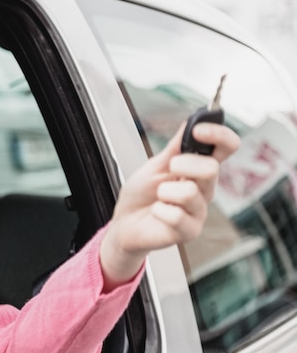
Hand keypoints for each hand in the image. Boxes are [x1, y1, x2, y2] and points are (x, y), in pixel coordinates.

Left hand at [99, 122, 240, 290]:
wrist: (125, 223)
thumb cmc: (141, 195)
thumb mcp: (155, 164)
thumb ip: (175, 146)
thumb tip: (192, 121)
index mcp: (199, 169)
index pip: (226, 147)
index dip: (219, 135)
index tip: (198, 130)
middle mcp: (205, 189)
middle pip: (211, 168)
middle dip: (183, 165)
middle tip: (168, 170)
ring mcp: (199, 211)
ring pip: (190, 192)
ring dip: (164, 192)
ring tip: (159, 199)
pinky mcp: (190, 231)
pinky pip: (176, 215)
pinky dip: (158, 211)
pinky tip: (156, 214)